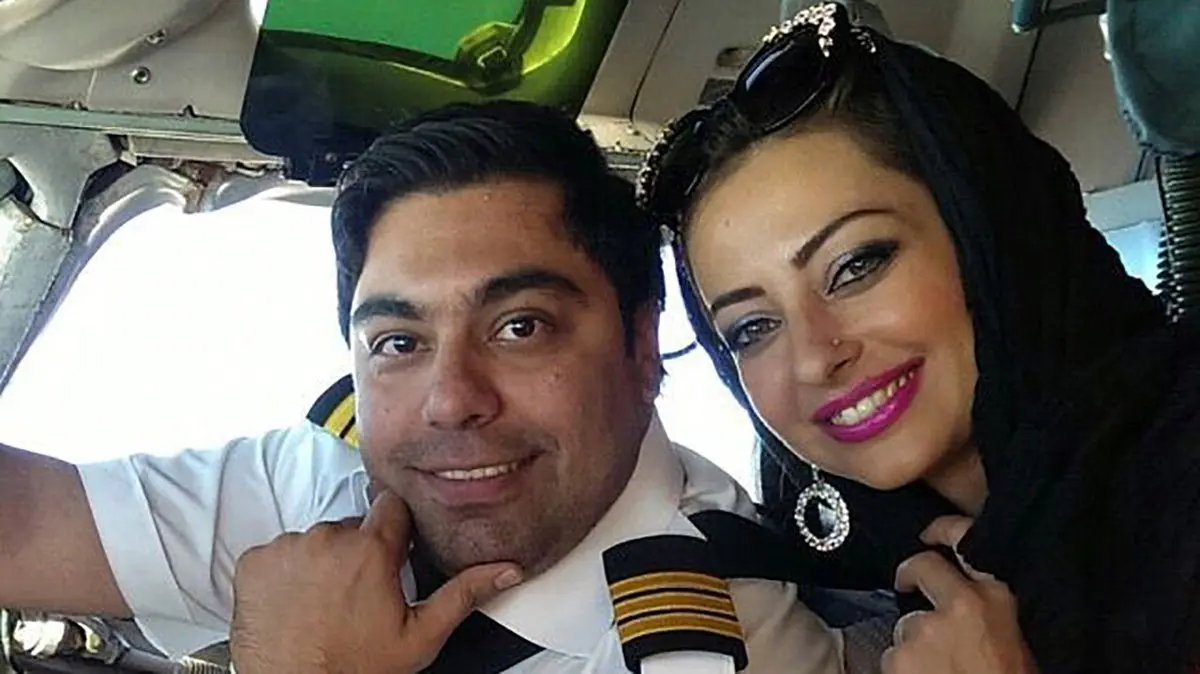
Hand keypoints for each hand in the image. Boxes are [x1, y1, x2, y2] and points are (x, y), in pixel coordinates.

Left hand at [230, 491, 522, 673]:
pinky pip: (278, 552)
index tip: (393, 555)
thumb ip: (464, 594)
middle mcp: (327, 538)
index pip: (392, 506)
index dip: (395, 530)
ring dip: (322, 562)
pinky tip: (295, 604)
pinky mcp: (254, 560)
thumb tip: (507, 569)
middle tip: (359, 595)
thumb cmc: (354, 670)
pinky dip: (286, 572)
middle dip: (358, 552)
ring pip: (315, 539)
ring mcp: (287, 547)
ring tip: (324, 603)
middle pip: (353, 526)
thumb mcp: (419, 637)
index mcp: (371, 549)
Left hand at [881, 516, 1038, 673]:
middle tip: (906, 585)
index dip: (941, 529)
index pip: (964, 539)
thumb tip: (964, 594)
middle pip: (918, 567)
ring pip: (904, 626)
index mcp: (998, 596)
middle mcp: (961, 603)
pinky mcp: (900, 658)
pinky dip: (902, 672)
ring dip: (913, 645)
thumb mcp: (1016, 636)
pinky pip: (891, 658)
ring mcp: (925, 630)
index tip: (928, 532)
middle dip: (910, 575)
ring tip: (940, 670)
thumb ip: (990, 607)